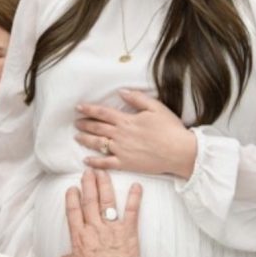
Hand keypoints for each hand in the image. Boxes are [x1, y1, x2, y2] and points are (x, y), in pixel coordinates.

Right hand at [60, 169, 141, 256]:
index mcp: (79, 237)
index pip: (73, 212)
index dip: (72, 198)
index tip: (73, 188)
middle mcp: (93, 229)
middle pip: (89, 201)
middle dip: (88, 184)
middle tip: (89, 171)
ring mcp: (110, 229)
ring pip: (106, 202)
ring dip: (105, 185)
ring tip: (104, 173)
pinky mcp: (127, 233)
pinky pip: (131, 212)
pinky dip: (134, 198)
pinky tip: (137, 186)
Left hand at [75, 89, 196, 178]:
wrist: (179, 152)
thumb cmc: (170, 129)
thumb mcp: (156, 107)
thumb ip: (137, 98)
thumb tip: (121, 92)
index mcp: (127, 120)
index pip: (103, 113)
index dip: (89, 109)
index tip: (79, 107)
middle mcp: (120, 135)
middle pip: (97, 128)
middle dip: (85, 124)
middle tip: (76, 122)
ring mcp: (121, 150)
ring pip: (98, 144)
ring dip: (85, 140)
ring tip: (77, 137)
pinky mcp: (126, 164)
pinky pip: (106, 163)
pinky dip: (94, 162)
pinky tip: (86, 161)